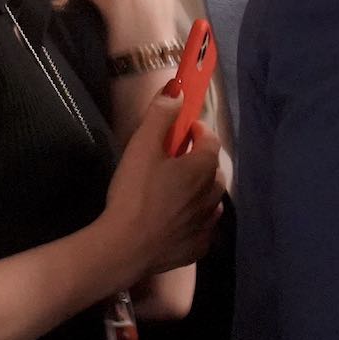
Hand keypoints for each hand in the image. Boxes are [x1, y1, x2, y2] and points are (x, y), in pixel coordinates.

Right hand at [96, 96, 224, 284]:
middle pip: (214, 170)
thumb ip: (160, 116)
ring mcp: (207, 223)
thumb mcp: (142, 147)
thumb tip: (176, 91)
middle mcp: (213, 195)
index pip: (211, 139)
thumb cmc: (134, 193)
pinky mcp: (198, 248)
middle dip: (200, 160)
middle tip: (177, 159)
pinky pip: (203, 228)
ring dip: (200, 191)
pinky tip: (178, 221)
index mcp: (204, 168)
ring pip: (212, 200)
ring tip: (177, 190)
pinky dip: (195, 221)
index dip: (197, 130)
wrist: (124, 248)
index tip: (183, 129)